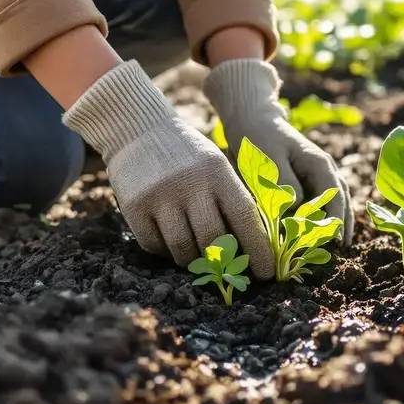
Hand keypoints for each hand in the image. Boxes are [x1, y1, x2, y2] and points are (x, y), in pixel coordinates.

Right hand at [63, 60, 275, 279]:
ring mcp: (160, 196)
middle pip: (213, 241)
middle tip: (226, 269)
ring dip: (191, 260)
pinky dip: (164, 250)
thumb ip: (234, 199)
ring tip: (195, 252)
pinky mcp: (135, 207)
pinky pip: (154, 246)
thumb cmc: (187, 155)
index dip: (259, 250)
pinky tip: (168, 238)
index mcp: (218, 173)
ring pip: (183, 250)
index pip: (245, 218)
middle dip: (222, 261)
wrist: (138, 129)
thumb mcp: (217, 166)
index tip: (268, 274)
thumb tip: (254, 248)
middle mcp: (190, 184)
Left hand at [204, 59, 352, 244]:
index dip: (336, 220)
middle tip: (339, 250)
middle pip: (341, 201)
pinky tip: (317, 232)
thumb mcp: (270, 160)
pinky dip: (322, 215)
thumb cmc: (259, 138)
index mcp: (320, 164)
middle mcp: (324, 170)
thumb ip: (285, 184)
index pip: (335, 197)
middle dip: (340, 225)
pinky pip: (321, 200)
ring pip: (335, 201)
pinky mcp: (306, 179)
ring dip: (335, 221)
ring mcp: (317, 174)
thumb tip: (299, 209)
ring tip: (335, 245)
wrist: (252, 119)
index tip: (334, 242)